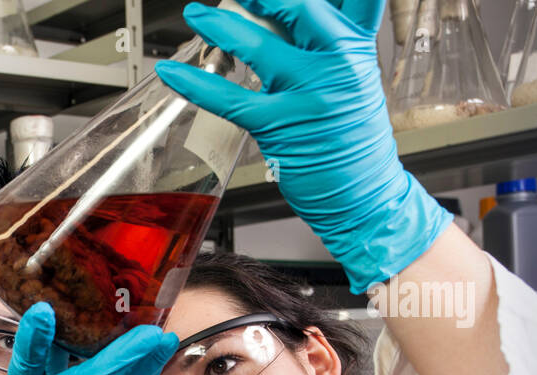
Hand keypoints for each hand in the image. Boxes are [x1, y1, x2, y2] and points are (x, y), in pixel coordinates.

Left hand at [154, 0, 451, 292]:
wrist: (364, 194)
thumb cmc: (354, 137)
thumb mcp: (357, 76)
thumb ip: (332, 39)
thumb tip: (298, 9)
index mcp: (357, 47)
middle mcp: (337, 65)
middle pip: (300, 8)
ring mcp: (307, 96)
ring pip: (259, 48)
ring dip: (220, 26)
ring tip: (196, 15)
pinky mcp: (278, 126)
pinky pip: (230, 99)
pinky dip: (196, 84)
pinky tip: (172, 73)